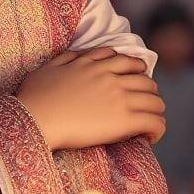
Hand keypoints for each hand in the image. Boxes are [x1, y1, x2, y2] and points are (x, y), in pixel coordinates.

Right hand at [15, 47, 165, 150]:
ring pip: (155, 101)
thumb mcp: (50, 66)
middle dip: (148, 93)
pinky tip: (150, 137)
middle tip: (143, 107)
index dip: (137, 72)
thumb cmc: (36, 95)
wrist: (36, 118)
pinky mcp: (124, 121)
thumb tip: (79, 56)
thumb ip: (68, 57)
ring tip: (149, 123)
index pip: (129, 62)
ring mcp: (120, 98)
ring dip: (155, 112)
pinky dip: (157, 129)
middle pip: (147, 81)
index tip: (136, 82)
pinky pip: (155, 122)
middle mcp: (112, 78)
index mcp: (96, 64)